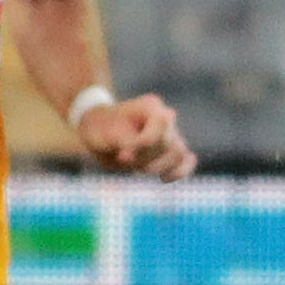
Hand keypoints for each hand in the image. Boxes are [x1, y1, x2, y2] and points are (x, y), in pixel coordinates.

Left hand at [79, 93, 198, 181]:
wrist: (98, 130)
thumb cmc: (100, 128)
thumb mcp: (105, 132)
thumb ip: (121, 143)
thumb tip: (130, 157)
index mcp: (150, 107)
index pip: (156, 134)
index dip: (141, 149)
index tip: (122, 155)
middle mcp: (166, 117)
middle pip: (168, 146)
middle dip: (145, 159)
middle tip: (124, 159)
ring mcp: (172, 133)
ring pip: (178, 155)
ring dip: (157, 167)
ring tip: (137, 167)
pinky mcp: (172, 149)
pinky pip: (186, 161)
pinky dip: (179, 172)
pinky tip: (164, 178)